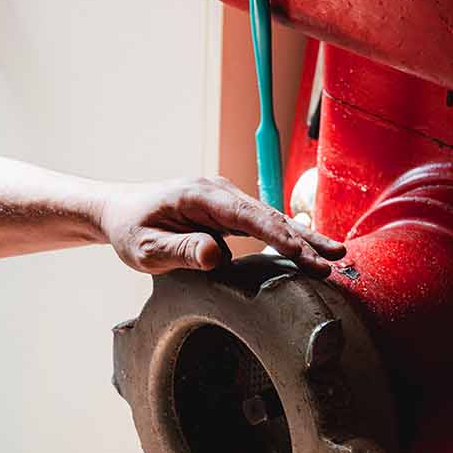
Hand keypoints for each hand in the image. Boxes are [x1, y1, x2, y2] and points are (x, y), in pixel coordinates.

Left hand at [97, 176, 344, 275]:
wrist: (118, 211)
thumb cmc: (130, 229)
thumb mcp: (147, 247)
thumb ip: (181, 250)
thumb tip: (217, 255)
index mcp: (202, 196)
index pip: (250, 217)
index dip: (280, 236)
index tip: (304, 254)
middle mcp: (219, 193)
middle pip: (270, 216)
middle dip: (304, 239)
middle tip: (335, 259)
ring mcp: (225, 201)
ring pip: (270, 220)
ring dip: (301, 240)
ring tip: (332, 259)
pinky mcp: (226, 213)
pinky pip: (260, 226)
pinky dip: (284, 239)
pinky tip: (306, 254)